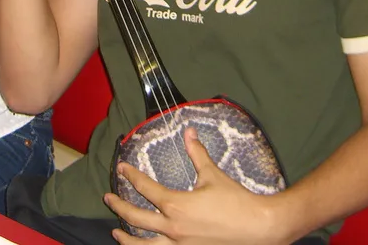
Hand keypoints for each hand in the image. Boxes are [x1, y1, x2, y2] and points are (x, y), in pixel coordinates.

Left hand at [104, 128, 286, 244]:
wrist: (258, 228)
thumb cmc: (236, 201)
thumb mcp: (213, 175)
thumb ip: (197, 154)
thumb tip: (189, 132)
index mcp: (176, 205)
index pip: (145, 188)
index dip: (131, 176)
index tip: (121, 168)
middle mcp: (172, 228)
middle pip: (136, 218)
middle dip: (119, 207)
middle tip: (108, 197)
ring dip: (126, 239)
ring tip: (115, 233)